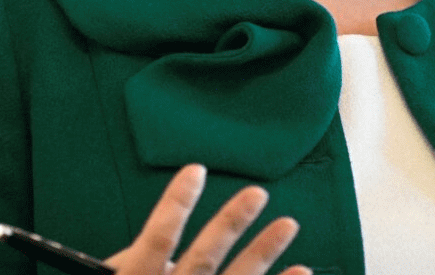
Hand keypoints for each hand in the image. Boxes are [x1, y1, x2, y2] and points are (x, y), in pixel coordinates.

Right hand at [105, 164, 309, 274]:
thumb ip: (131, 266)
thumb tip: (155, 240)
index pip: (156, 241)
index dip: (175, 205)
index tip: (196, 170)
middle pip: (204, 258)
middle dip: (231, 223)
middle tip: (258, 193)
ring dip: (263, 253)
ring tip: (289, 225)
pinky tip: (303, 271)